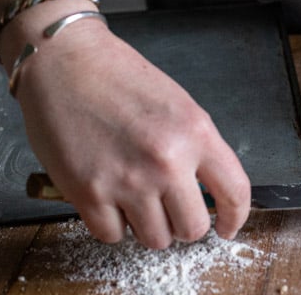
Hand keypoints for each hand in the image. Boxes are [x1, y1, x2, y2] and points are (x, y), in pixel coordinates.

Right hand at [14, 21, 249, 248]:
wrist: (64, 62)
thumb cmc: (119, 77)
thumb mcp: (177, 105)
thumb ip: (195, 147)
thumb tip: (207, 190)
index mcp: (196, 133)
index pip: (234, 192)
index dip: (235, 217)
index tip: (227, 227)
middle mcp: (167, 160)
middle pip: (192, 228)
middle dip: (183, 224)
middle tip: (169, 208)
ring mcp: (128, 180)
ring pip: (155, 239)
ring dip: (147, 225)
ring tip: (134, 195)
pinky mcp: (88, 193)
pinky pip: (112, 235)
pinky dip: (112, 223)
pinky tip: (107, 195)